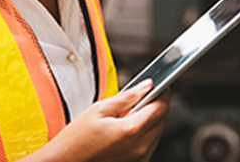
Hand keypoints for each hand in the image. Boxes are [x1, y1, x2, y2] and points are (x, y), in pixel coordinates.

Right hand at [23, 80, 169, 161]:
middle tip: (145, 93)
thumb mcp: (99, 109)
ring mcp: (139, 159)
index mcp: (131, 131)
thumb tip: (146, 86)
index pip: (160, 107)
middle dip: (157, 104)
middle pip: (162, 120)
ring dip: (151, 119)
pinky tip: (129, 127)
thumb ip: (127, 96)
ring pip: (157, 132)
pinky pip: (149, 144)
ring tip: (132, 111)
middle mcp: (140, 148)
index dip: (163, 92)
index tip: (161, 84)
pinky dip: (145, 133)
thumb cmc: (76, 140)